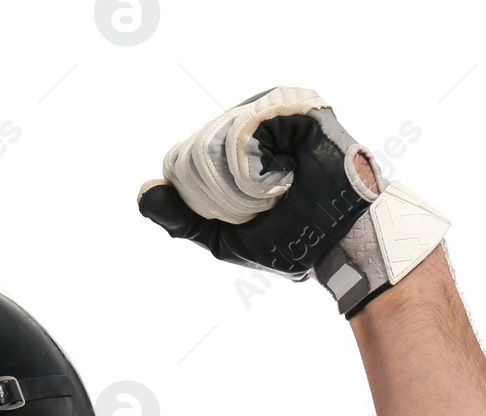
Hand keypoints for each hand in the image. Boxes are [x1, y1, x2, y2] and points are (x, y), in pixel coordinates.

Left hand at [137, 87, 447, 316]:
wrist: (340, 239)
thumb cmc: (289, 239)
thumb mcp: (221, 236)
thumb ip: (181, 218)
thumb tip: (145, 192)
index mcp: (229, 150)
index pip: (183, 161)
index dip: (202, 196)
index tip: (242, 214)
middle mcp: (247, 124)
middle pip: (197, 150)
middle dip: (222, 191)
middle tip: (265, 203)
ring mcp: (270, 110)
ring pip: (219, 137)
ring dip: (243, 179)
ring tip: (280, 188)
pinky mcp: (294, 105)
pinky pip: (249, 127)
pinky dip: (261, 161)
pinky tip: (287, 173)